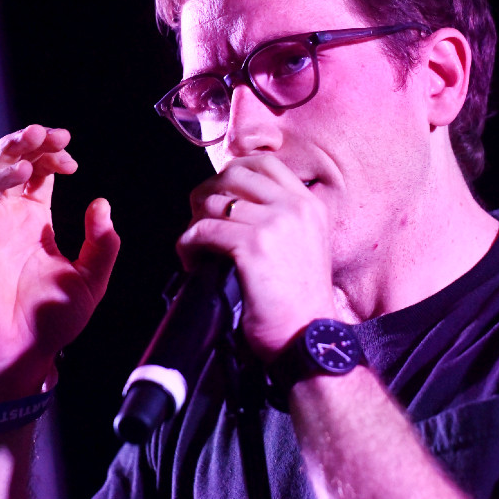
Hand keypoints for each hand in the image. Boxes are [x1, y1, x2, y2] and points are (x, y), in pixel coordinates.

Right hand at [0, 125, 119, 398]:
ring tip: (34, 139)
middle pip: (11, 163)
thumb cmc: (51, 321)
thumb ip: (102, 244)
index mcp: (33, 221)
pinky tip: (20, 174)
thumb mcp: (91, 281)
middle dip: (30, 142)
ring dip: (10, 152)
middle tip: (54, 133)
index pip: (39, 173)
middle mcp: (6, 218)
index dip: (52, 155)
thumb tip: (102, 204)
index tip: (73, 156)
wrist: (20, 356)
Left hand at [177, 155, 334, 360]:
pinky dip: (189, 245)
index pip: (265, 163)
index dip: (233, 171)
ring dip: (195, 224)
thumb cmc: (300, 300)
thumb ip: (280, 217)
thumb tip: (233, 202)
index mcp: (309, 205)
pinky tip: (193, 261)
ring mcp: (274, 224)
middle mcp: (294, 208)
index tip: (219, 192)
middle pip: (234, 174)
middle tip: (199, 217)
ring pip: (213, 203)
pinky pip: (203, 231)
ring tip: (197, 248)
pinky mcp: (253, 246)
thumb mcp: (305, 245)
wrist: (307, 336)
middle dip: (208, 193)